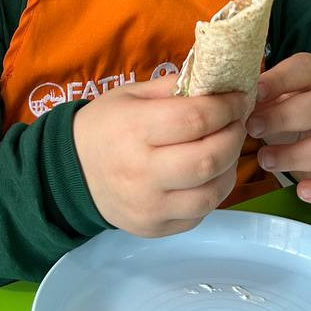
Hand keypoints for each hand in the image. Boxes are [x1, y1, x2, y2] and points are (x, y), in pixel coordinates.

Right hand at [72, 76, 253, 237]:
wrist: (70, 173)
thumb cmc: (104, 126)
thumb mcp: (131, 94)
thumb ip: (173, 87)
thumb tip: (216, 81)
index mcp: (135, 129)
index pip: (195, 119)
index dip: (226, 107)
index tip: (239, 98)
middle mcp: (143, 172)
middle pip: (209, 158)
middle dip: (234, 136)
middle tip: (237, 122)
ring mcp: (150, 206)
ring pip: (211, 193)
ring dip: (230, 167)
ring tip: (227, 148)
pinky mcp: (155, 229)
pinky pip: (199, 214)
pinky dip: (213, 192)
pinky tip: (209, 174)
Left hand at [246, 53, 310, 206]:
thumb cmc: (286, 113)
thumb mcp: (273, 98)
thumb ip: (258, 94)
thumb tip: (230, 97)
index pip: (308, 68)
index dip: (281, 79)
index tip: (254, 92)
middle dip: (285, 118)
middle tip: (253, 128)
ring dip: (297, 156)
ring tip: (265, 160)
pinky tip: (303, 192)